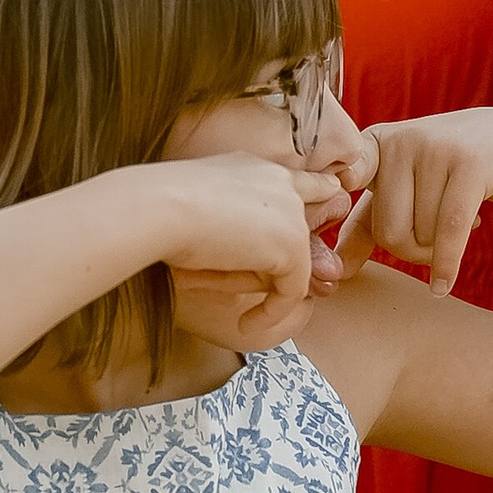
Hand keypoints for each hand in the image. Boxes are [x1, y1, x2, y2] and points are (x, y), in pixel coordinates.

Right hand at [147, 156, 319, 352]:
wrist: (159, 209)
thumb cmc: (162, 209)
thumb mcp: (204, 209)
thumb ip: (235, 223)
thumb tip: (252, 262)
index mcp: (256, 168)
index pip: (303, 181)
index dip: (318, 190)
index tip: (333, 191)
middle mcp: (280, 183)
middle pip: (299, 229)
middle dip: (277, 263)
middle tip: (252, 285)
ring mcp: (291, 213)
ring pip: (289, 264)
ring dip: (255, 287)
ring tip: (226, 301)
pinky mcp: (293, 245)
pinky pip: (292, 291)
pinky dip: (270, 312)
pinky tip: (247, 324)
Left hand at [344, 109, 492, 295]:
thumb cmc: (452, 172)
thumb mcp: (406, 190)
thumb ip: (367, 227)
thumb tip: (334, 274)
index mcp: (376, 142)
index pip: (343, 184)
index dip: (334, 199)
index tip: (332, 211)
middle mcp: (401, 140)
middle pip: (388, 232)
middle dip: (411, 252)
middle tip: (433, 239)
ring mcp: (435, 149)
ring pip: (422, 236)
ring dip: (438, 250)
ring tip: (455, 227)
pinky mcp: (471, 166)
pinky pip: (449, 231)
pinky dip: (446, 266)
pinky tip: (442, 287)